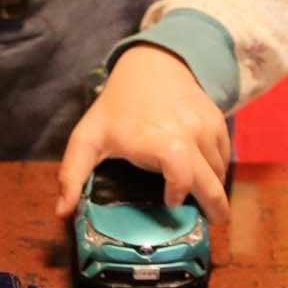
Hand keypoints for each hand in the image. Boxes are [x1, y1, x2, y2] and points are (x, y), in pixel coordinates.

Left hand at [55, 44, 230, 222]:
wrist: (152, 63)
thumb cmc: (117, 105)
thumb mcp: (88, 137)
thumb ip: (72, 175)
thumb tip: (62, 212)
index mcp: (155, 140)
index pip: (180, 172)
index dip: (179, 192)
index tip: (170, 204)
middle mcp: (187, 134)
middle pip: (211, 181)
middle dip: (215, 209)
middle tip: (212, 223)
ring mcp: (206, 128)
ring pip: (219, 170)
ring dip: (213, 188)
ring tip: (202, 200)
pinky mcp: (218, 122)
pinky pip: (225, 155)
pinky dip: (218, 170)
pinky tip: (205, 177)